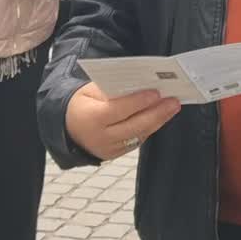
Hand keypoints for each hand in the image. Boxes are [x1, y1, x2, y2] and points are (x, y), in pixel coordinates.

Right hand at [65, 83, 181, 160]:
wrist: (67, 127)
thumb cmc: (81, 104)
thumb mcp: (90, 90)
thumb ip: (113, 89)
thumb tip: (140, 85)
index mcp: (91, 118)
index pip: (119, 110)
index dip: (139, 102)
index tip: (156, 93)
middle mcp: (100, 137)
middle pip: (134, 125)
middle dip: (157, 112)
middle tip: (173, 101)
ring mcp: (108, 149)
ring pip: (139, 135)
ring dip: (158, 121)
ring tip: (172, 107)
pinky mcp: (115, 154)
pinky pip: (137, 141)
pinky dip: (150, 128)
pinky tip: (160, 117)